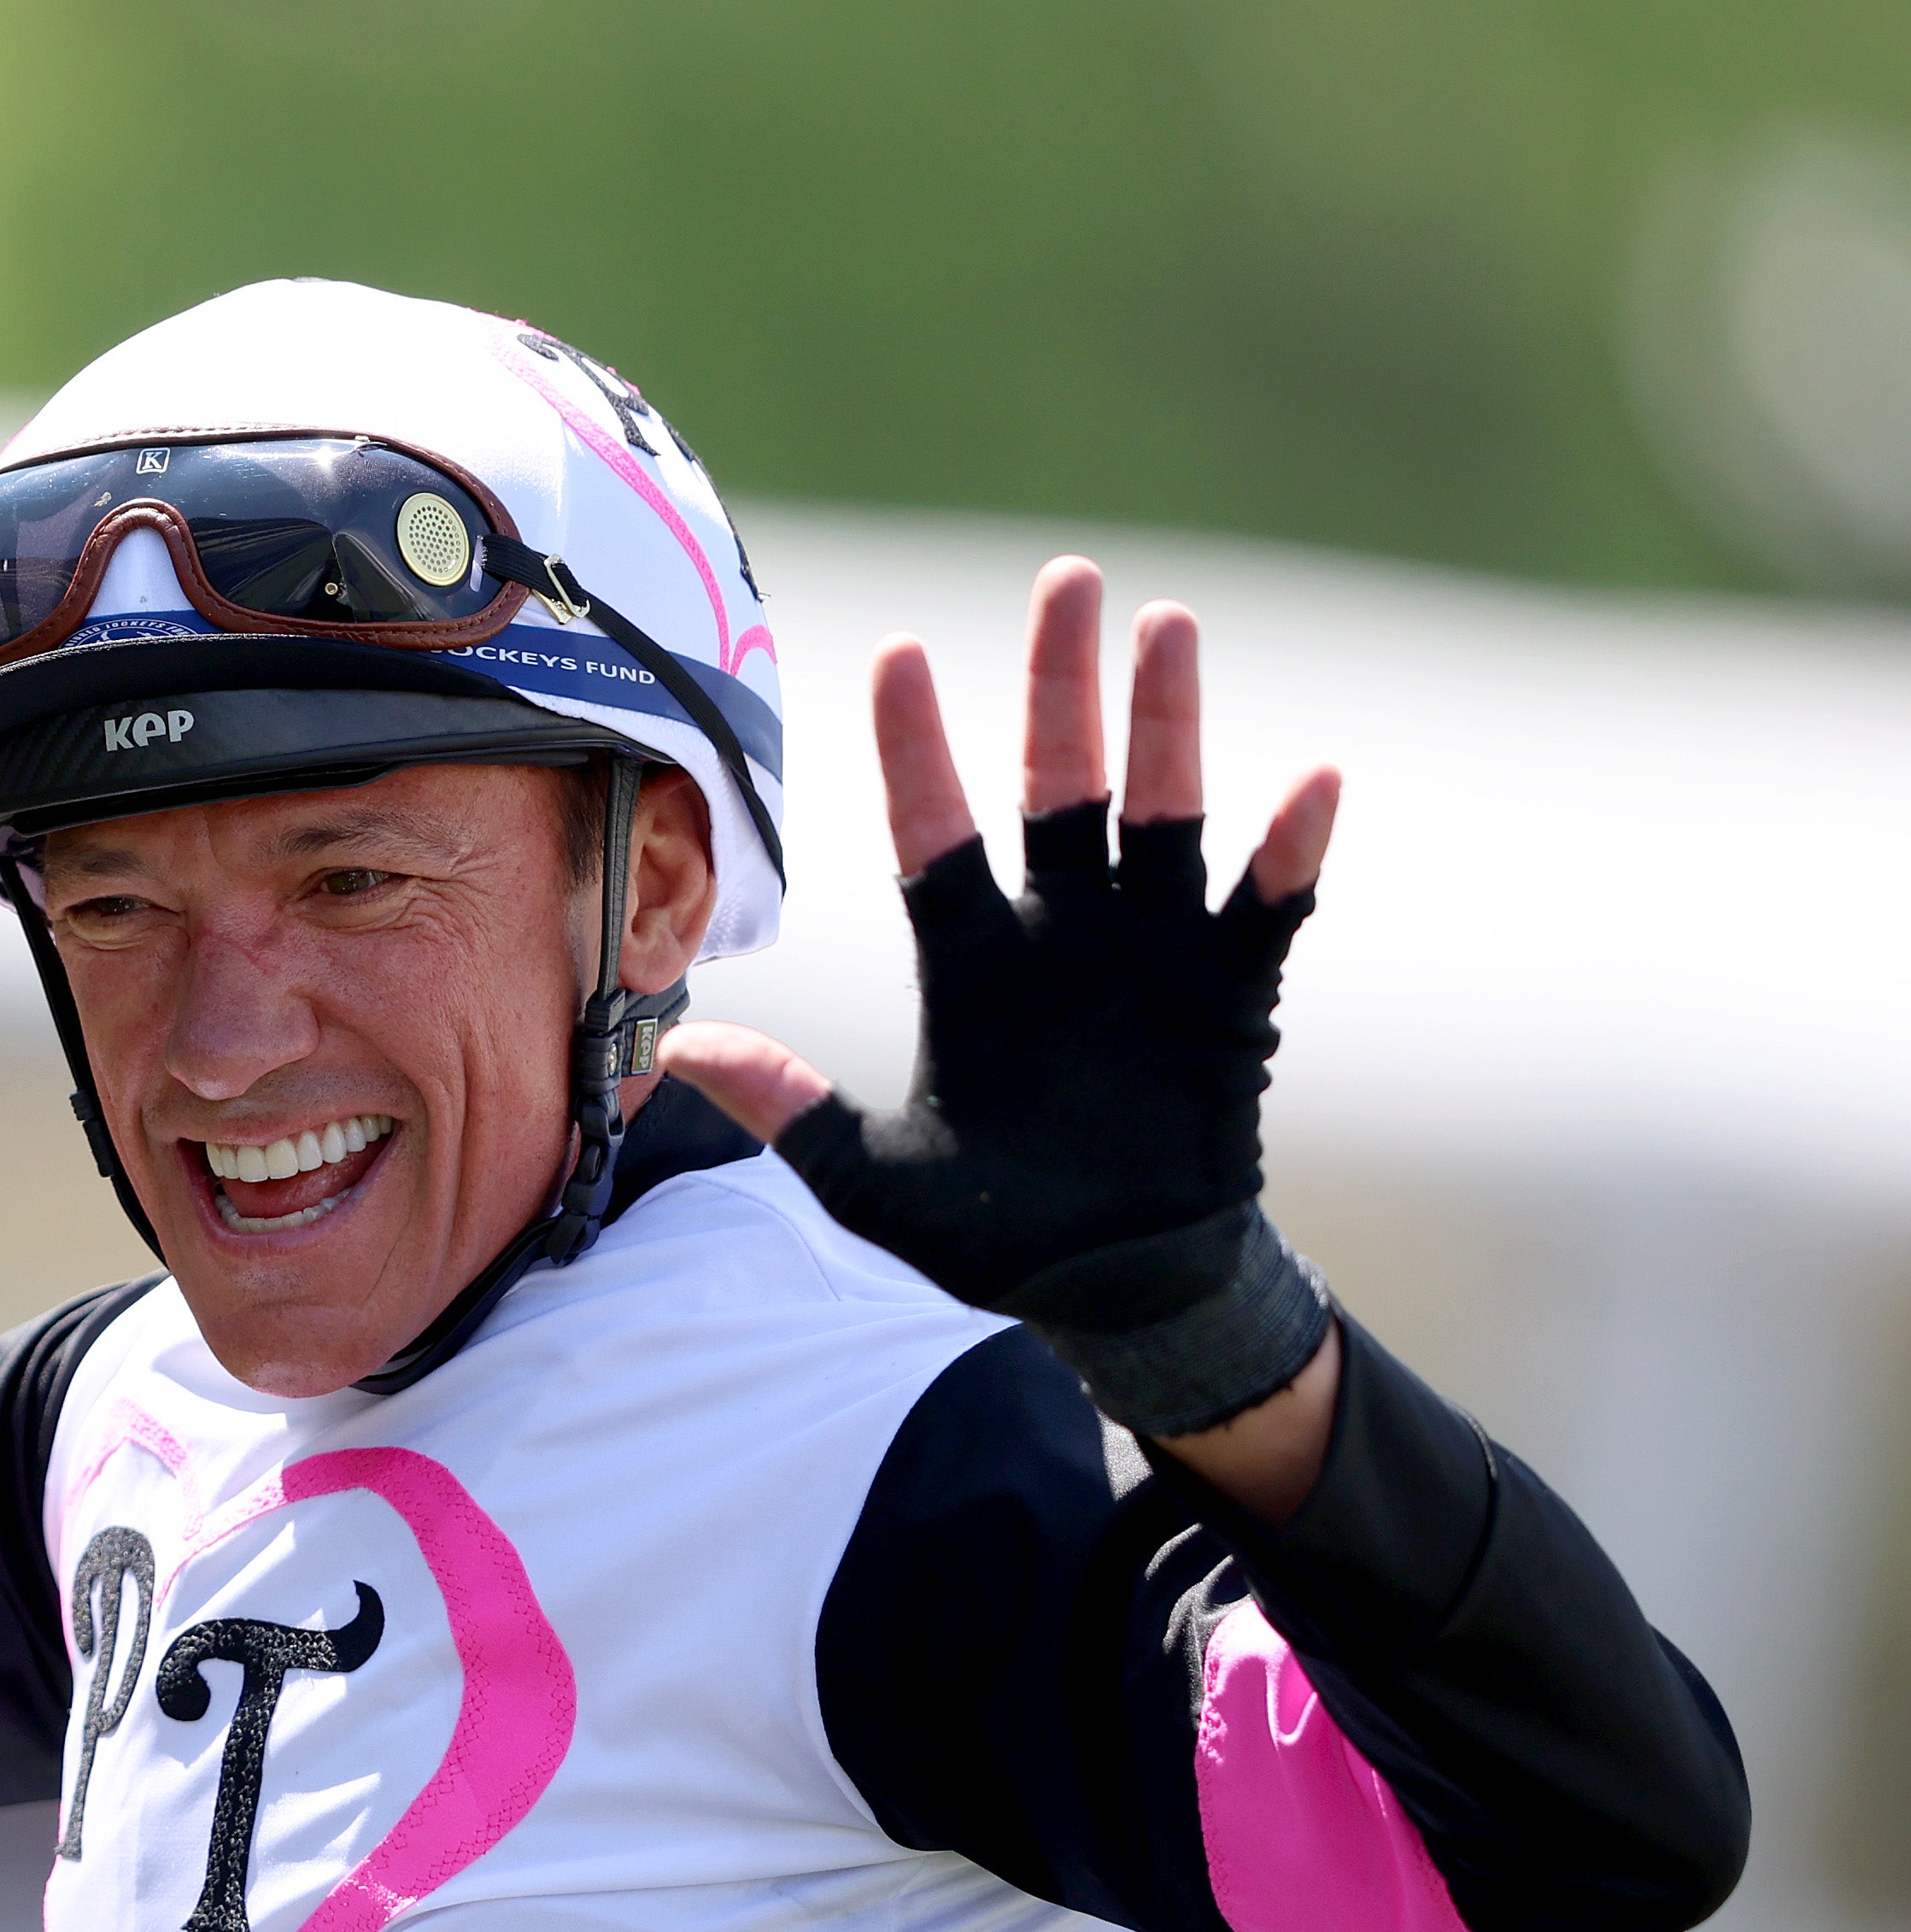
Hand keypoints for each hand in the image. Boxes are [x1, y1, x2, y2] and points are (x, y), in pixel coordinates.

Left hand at [663, 558, 1342, 1496]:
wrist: (1115, 1286)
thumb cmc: (998, 1231)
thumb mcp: (876, 1180)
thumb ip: (793, 1113)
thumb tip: (683, 1054)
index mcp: (970, 961)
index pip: (935, 832)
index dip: (917, 749)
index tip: (900, 655)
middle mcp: (1059, 933)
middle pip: (1055, 783)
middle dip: (1060, 686)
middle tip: (1066, 581)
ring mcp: (1148, 954)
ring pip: (1158, 812)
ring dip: (1166, 725)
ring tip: (1167, 628)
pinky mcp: (1228, 993)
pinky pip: (1266, 907)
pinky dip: (1290, 848)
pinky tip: (1312, 783)